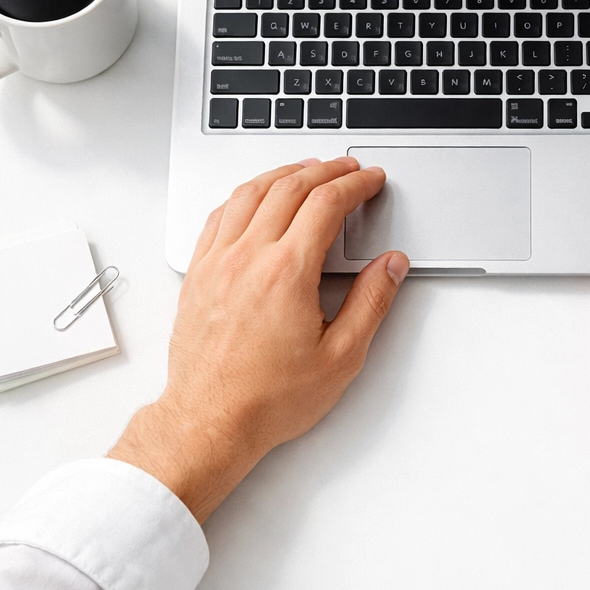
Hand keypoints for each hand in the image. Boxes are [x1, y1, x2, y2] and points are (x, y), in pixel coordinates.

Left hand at [108, 157, 408, 523]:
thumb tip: (390, 266)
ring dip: (284, 173)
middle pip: (290, 187)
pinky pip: (219, 215)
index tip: (371, 180)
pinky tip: (254, 196)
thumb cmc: (267, 398)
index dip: (355, 185)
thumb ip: (371, 302)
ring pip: (250, 193)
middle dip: (326, 170)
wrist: (209, 421)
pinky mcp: (198, 273)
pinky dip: (244, 194)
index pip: (327, 204)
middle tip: (348, 167)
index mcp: (287, 272)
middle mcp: (248, 257)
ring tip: (306, 169)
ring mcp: (218, 262)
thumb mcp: (341, 357)